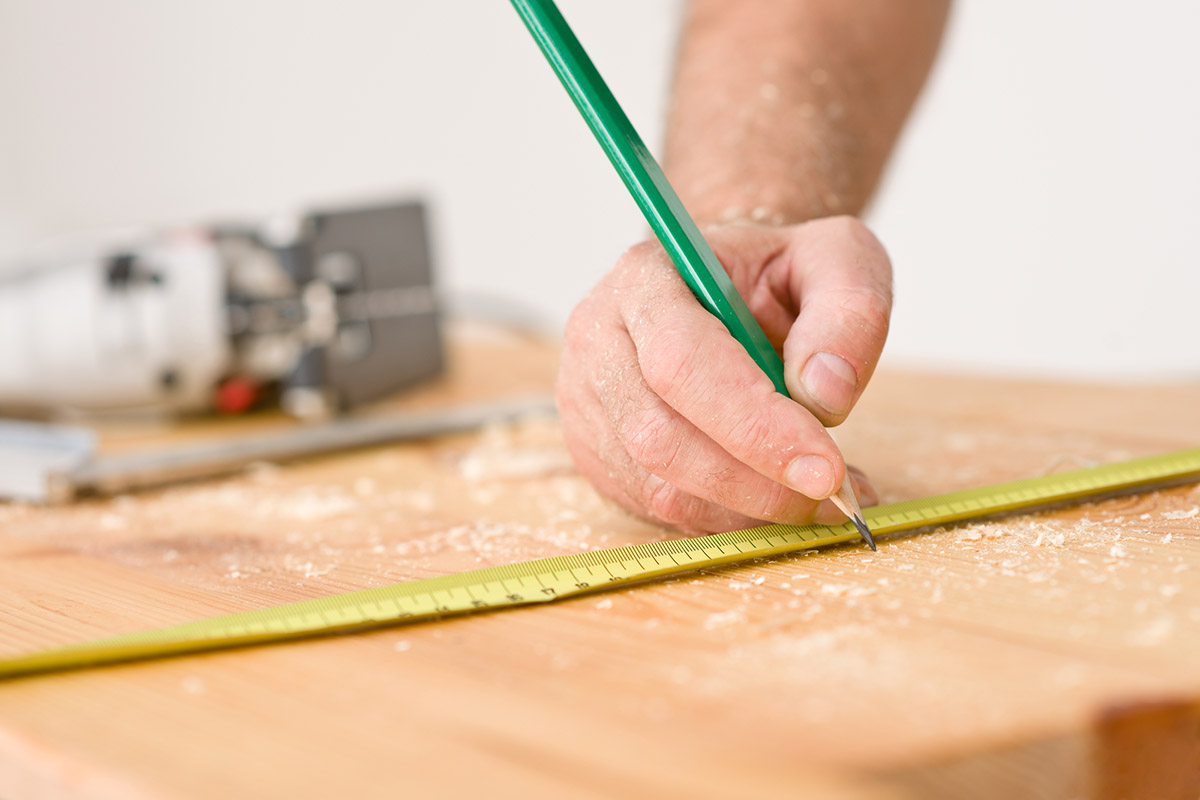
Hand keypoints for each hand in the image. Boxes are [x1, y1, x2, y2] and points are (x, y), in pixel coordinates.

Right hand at [556, 217, 890, 533]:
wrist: (729, 290)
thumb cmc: (780, 275)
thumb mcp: (836, 259)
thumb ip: (848, 312)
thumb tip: (824, 393)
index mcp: (647, 276)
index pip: (681, 361)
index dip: (753, 425)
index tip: (826, 467)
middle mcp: (599, 337)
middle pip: (658, 435)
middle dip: (754, 480)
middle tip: (831, 492)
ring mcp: (586, 400)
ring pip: (656, 484)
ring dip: (746, 507)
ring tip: (816, 496)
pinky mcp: (596, 451)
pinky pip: (657, 507)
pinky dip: (727, 517)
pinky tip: (775, 495)